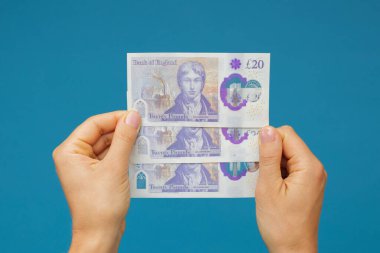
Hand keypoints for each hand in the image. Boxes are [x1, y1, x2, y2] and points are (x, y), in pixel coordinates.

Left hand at [53, 110, 140, 252]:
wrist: (101, 234)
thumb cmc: (101, 204)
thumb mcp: (115, 167)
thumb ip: (124, 139)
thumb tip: (133, 116)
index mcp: (70, 151)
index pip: (94, 124)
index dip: (115, 118)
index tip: (136, 115)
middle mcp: (75, 156)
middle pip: (101, 134)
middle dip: (122, 131)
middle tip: (144, 126)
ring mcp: (86, 166)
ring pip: (108, 145)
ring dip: (126, 143)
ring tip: (145, 138)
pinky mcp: (97, 175)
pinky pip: (112, 157)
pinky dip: (125, 154)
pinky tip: (140, 152)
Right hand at [256, 126, 326, 252]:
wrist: (293, 250)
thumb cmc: (280, 223)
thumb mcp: (268, 186)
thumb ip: (268, 156)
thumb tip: (266, 129)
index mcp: (309, 166)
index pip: (286, 135)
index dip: (267, 140)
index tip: (252, 153)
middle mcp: (314, 168)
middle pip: (288, 143)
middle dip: (268, 151)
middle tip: (254, 168)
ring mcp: (311, 176)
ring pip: (287, 155)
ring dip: (270, 162)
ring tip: (260, 180)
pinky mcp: (306, 184)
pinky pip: (289, 167)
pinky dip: (276, 171)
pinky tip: (266, 184)